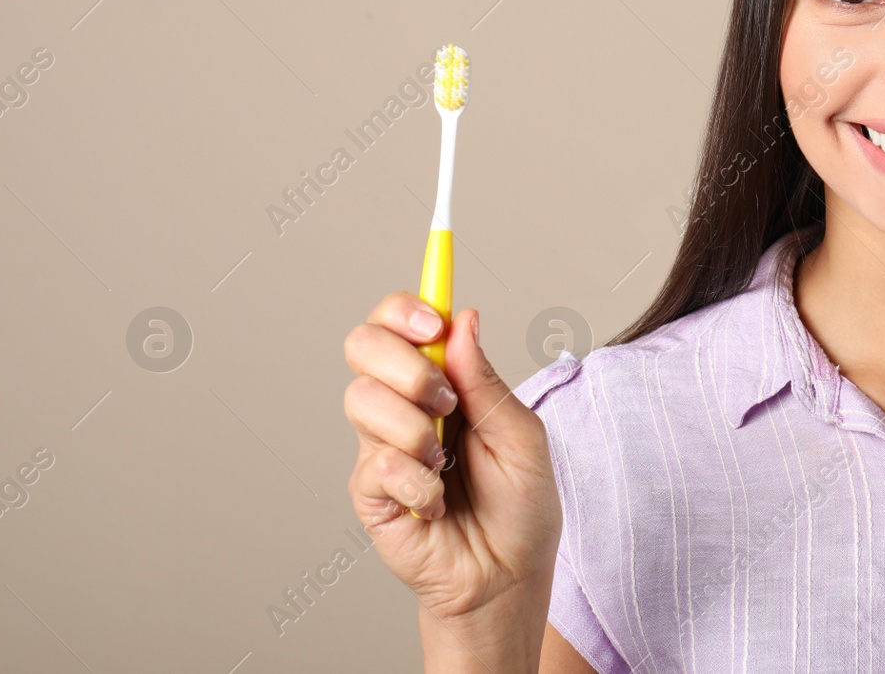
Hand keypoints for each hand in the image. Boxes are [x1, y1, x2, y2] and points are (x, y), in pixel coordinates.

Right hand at [344, 293, 561, 636]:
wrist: (509, 575)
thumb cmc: (520, 506)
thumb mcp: (522, 435)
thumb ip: (487, 381)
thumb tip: (464, 319)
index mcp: (442, 379)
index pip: (399, 322)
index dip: (404, 308)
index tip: (432, 321)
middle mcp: (403, 404)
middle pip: (363, 344)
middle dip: (407, 365)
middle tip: (446, 400)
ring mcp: (381, 446)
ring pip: (362, 400)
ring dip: (415, 429)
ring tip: (445, 462)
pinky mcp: (370, 491)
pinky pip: (375, 463)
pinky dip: (416, 482)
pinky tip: (435, 501)